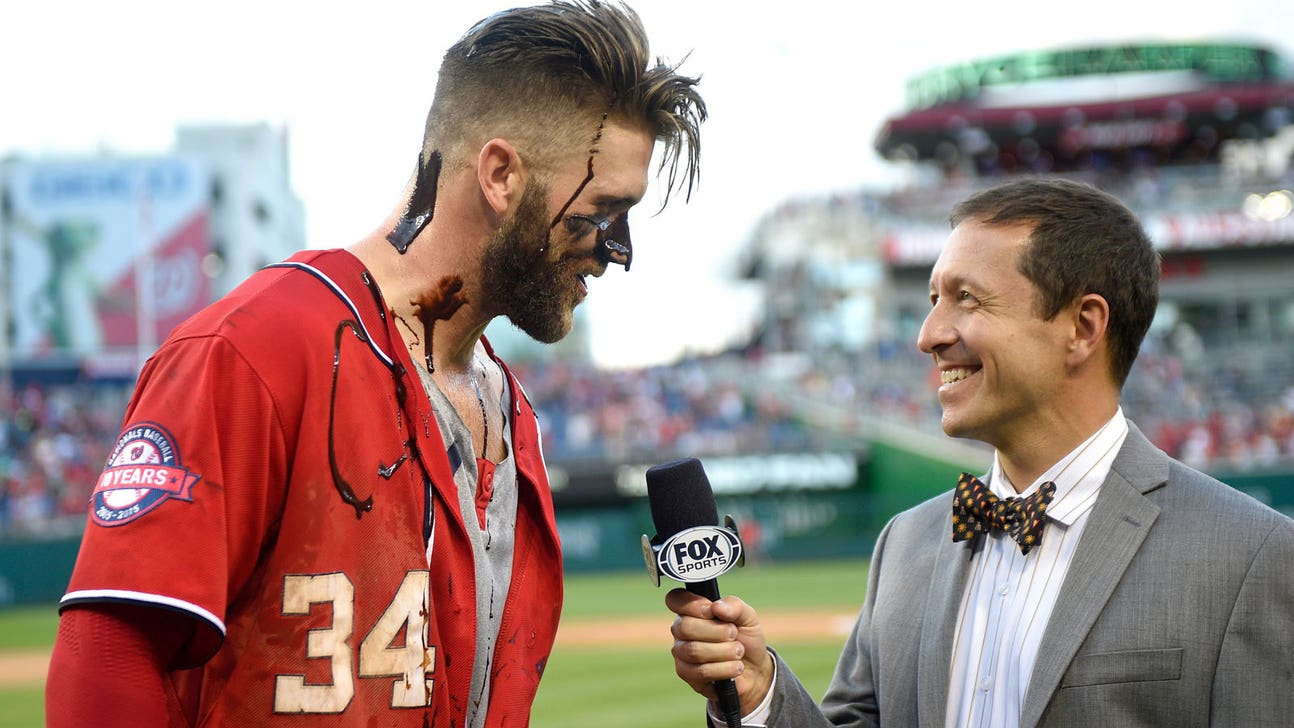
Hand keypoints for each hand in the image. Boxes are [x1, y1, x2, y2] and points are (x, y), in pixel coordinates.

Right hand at [666, 588, 773, 714]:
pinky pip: (700, 672)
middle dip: (717, 631)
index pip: (675, 600)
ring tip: (738, 652)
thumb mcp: (748, 617)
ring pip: (694, 651)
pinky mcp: (687, 674)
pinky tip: (735, 667)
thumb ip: (734, 606)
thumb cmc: (746, 639)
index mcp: (692, 611)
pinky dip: (724, 669)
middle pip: (685, 627)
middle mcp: (681, 630)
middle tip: (734, 634)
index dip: (693, 605)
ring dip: (724, 651)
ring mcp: (681, 653)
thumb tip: (716, 606)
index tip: (712, 611)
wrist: (754, 670)